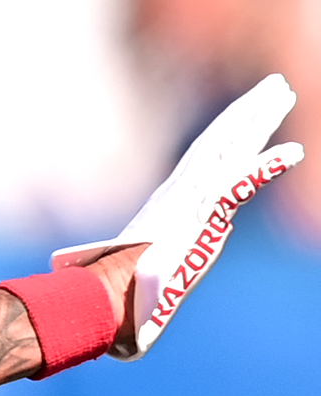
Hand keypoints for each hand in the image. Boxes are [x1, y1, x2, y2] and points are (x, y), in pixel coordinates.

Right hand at [54, 74, 302, 358]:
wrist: (101, 308)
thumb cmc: (114, 308)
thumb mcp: (141, 289)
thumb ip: (156, 284)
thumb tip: (159, 281)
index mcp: (170, 212)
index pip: (205, 164)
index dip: (228, 136)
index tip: (249, 115)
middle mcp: (180, 201)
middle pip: (219, 147)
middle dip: (247, 115)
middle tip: (274, 87)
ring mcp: (187, 207)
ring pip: (228, 153)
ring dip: (257, 122)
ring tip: (282, 92)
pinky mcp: (195, 220)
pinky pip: (238, 188)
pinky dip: (265, 170)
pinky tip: (294, 154)